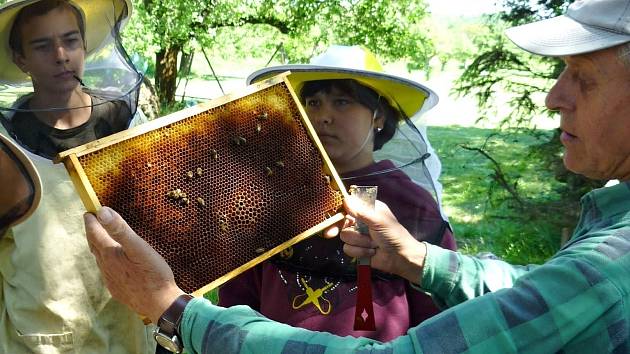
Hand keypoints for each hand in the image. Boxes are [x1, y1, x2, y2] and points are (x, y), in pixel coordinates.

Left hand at [84, 207, 184, 323]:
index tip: (88, 212)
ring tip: (101, 240)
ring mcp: (111, 280)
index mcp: (110, 255)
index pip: (95, 234)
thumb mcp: (139, 247)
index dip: (91, 222)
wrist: (160, 304)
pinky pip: (107, 272)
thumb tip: (102, 212)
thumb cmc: (153, 274)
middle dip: (92, 233)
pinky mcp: (117, 290)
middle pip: (94, 247)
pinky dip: (106, 262)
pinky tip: (114, 264)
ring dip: (98, 248)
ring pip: (100, 260)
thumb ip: (120, 229)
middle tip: (92, 223)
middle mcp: (106, 267)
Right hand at [337, 196, 426, 283]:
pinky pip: (348, 249)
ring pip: (344, 236)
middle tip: (330, 233)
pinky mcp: (356, 249)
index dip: (339, 209)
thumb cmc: (393, 234)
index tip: (331, 214)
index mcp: (366, 208)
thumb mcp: (379, 220)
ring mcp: (358, 235)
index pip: (348, 204)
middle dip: (337, 227)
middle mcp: (360, 220)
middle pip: (340, 221)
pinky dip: (361, 251)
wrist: (401, 258)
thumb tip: (345, 199)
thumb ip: (361, 211)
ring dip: (360, 242)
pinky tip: (371, 252)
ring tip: (373, 243)